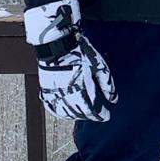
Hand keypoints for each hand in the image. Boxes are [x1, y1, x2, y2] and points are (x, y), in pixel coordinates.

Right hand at [24, 0, 116, 121]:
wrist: (57, 43)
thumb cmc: (79, 52)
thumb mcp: (99, 66)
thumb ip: (107, 84)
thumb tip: (113, 100)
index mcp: (82, 87)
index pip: (92, 109)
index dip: (101, 115)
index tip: (107, 115)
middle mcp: (67, 92)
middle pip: (79, 113)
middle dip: (89, 116)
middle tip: (97, 115)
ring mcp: (55, 92)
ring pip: (65, 113)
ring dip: (75, 116)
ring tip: (82, 116)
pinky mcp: (46, 89)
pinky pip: (51, 106)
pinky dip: (58, 112)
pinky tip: (64, 113)